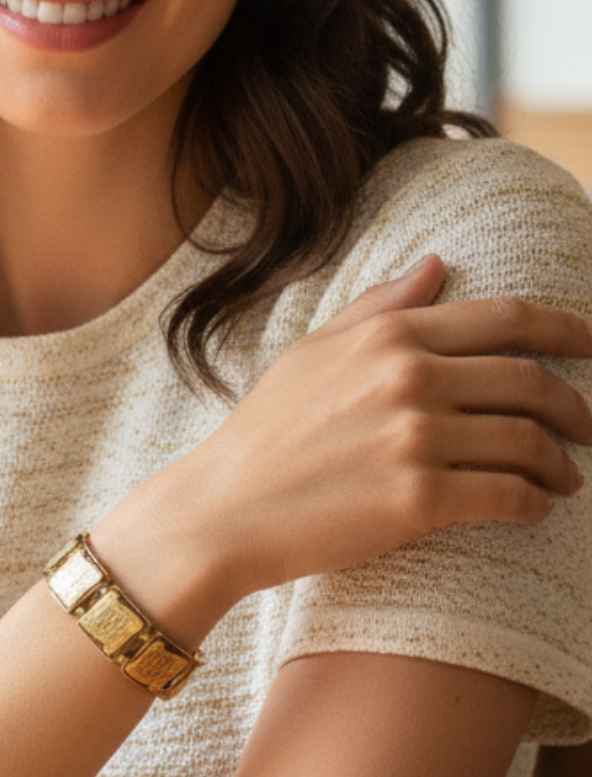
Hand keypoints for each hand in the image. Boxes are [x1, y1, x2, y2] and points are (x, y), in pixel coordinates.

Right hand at [170, 254, 591, 602]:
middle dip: (578, 408)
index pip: (507, 319)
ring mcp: (415, 439)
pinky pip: (507, 497)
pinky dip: (534, 504)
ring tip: (565, 478)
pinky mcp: (417, 501)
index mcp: (389, 338)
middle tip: (591, 428)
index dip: (568, 330)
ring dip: (560, 463)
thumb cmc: (261, 434)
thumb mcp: (310, 353)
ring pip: (527, 442)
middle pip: (530, 382)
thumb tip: (437, 265)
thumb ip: (377, 308)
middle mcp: (409, 379)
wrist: (221, 510)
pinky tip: (534, 508)